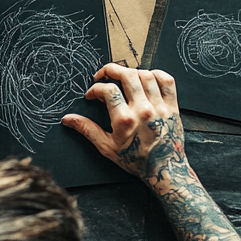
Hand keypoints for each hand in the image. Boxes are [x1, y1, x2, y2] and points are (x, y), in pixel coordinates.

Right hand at [62, 64, 187, 188]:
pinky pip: (167, 81)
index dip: (95, 88)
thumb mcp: (107, 147)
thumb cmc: (135, 160)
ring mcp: (160, 107)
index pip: (108, 90)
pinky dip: (156, 74)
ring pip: (145, 74)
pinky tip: (146, 78)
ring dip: (131, 72)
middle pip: (127, 75)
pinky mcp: (172, 106)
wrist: (164, 170)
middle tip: (103, 75)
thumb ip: (87, 129)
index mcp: (125, 120)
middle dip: (111, 70)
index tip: (92, 94)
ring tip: (123, 78)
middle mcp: (143, 110)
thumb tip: (68, 119)